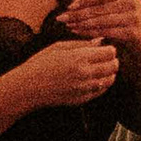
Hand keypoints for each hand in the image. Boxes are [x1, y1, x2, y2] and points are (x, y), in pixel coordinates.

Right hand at [2, 38, 122, 115]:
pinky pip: (100, 91)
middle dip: (112, 60)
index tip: (105, 48)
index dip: (110, 49)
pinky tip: (95, 79)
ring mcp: (84, 88)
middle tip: (106, 58)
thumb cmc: (40, 64)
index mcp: (79, 57)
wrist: (28, 88)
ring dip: (109, 73)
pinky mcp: (81, 99)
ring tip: (101, 68)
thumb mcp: (59, 47)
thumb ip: (81, 44)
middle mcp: (84, 74)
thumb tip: (100, 41)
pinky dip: (102, 84)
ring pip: (110, 80)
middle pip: (113, 66)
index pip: (109, 52)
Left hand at [56, 0, 140, 52]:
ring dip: (82, 24)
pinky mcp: (133, 32)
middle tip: (62, 18)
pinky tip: (78, 32)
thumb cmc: (123, 19)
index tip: (69, 7)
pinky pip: (106, 32)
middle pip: (99, 9)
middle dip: (78, 14)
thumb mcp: (112, 7)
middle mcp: (130, 2)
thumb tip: (73, 2)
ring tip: (68, 26)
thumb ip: (96, 4)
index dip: (84, 1)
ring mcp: (133, 17)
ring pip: (101, 21)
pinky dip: (90, 33)